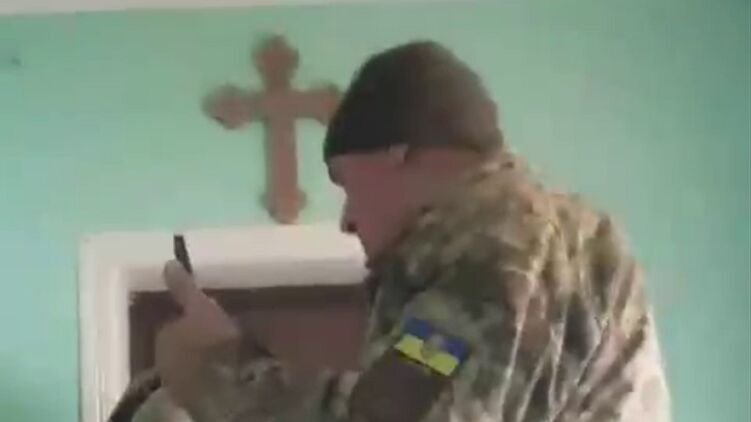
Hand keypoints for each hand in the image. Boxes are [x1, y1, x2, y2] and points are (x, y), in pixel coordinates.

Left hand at [155, 260, 239, 409]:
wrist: (225, 384)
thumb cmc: (211, 341)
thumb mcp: (200, 307)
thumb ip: (184, 288)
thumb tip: (169, 262)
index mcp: (164, 335)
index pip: (172, 324)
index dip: (188, 320)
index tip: (206, 318)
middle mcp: (163, 360)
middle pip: (178, 344)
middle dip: (194, 339)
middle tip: (217, 334)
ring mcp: (177, 382)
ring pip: (189, 363)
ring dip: (202, 357)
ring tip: (226, 352)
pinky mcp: (194, 398)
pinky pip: (201, 380)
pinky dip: (210, 373)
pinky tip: (227, 370)